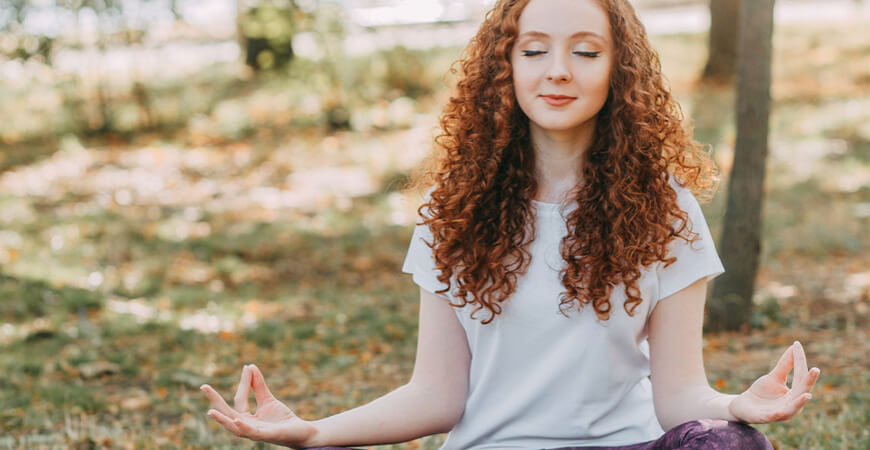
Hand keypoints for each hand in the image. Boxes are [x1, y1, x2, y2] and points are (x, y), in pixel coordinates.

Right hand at [200, 364, 317, 447]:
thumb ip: (259, 386)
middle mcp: (247, 426)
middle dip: (215, 400)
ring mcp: (255, 432)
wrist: (301, 432)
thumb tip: (250, 366)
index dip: (244, 382)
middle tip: (203, 386)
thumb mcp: (268, 400)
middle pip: (228, 413)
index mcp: (246, 418)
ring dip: (222, 419)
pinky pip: (251, 432)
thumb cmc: (282, 419)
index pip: (240, 398)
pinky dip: (243, 426)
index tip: (247, 367)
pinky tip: (237, 419)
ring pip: (234, 427)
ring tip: (210, 411)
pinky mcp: (265, 435)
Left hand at [729, 341, 820, 423]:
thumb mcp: (774, 377)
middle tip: (815, 369)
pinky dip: (777, 415)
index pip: (801, 376)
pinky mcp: (765, 418)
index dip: (800, 361)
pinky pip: (772, 417)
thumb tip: (794, 347)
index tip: (797, 344)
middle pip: (802, 392)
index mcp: (795, 395)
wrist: (743, 406)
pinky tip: (779, 411)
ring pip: (792, 409)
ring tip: (807, 395)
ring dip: (800, 402)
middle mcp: (791, 405)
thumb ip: (785, 365)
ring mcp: (779, 413)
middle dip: (809, 381)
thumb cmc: (762, 393)